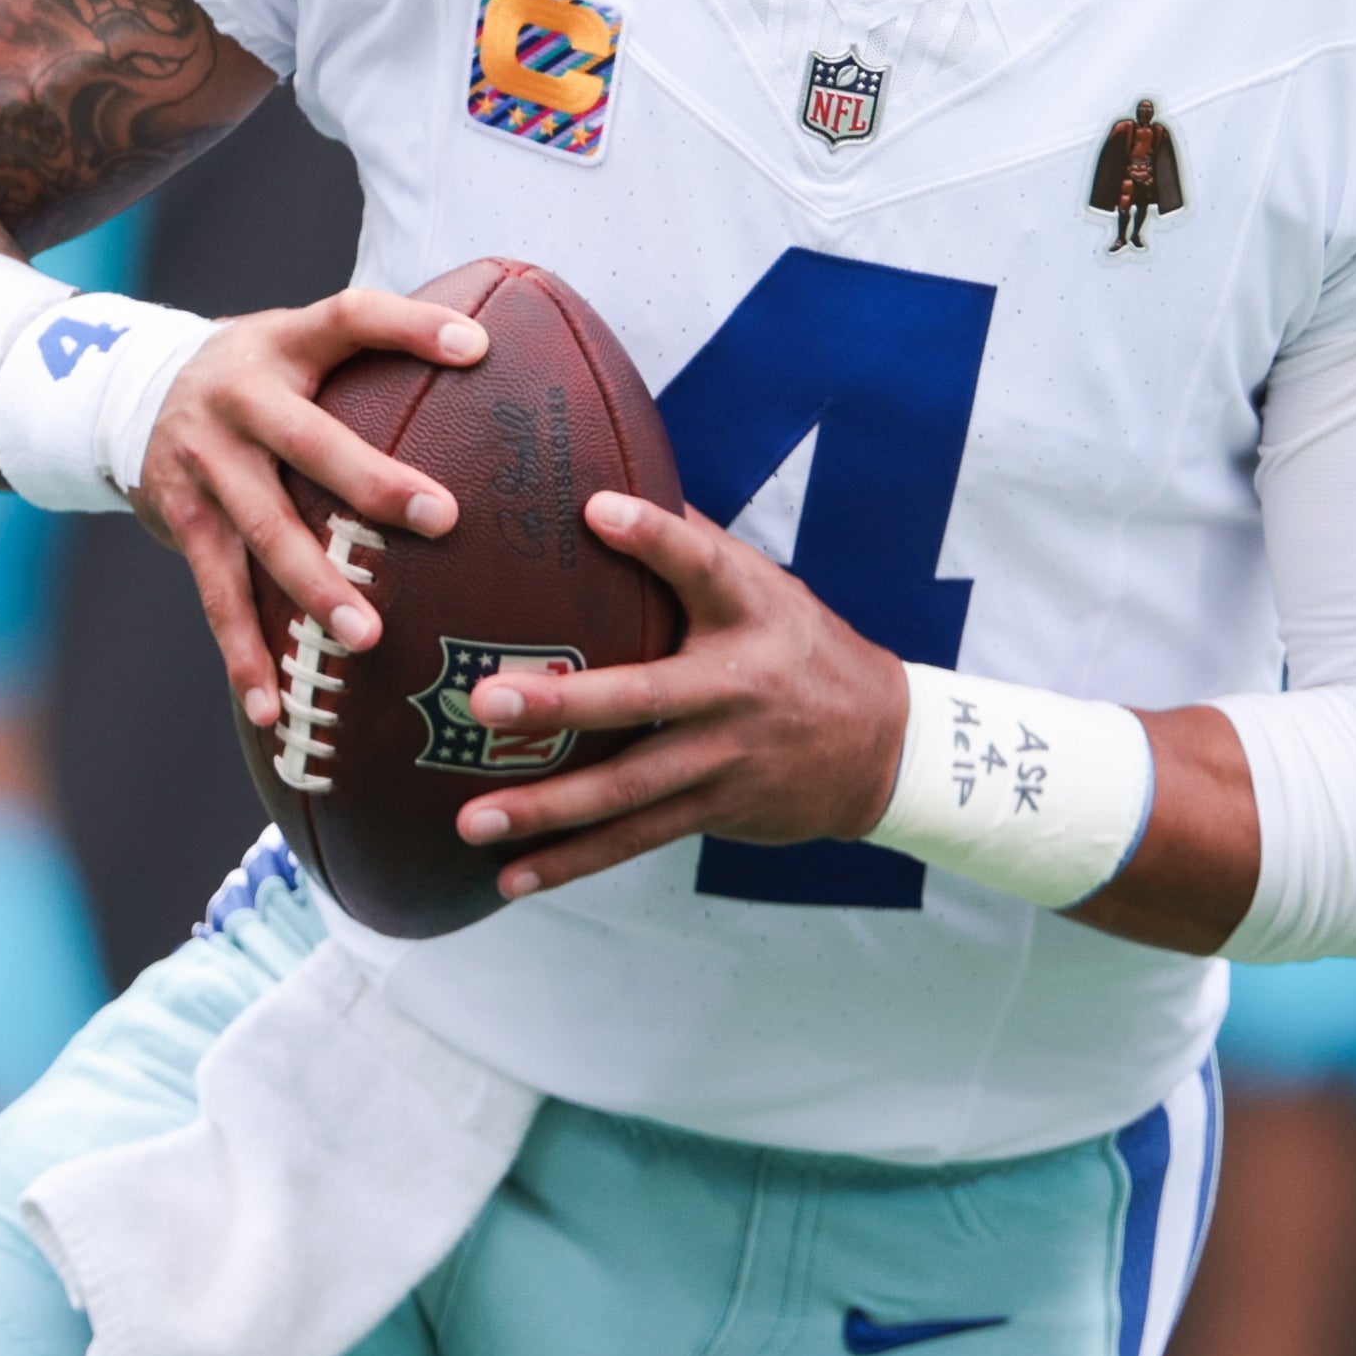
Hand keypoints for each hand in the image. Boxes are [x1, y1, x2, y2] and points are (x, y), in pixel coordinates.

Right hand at [128, 289, 487, 729]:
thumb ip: (379, 351)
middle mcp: (239, 398)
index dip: (410, 327)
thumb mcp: (304, 341)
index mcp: (284, 343)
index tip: (477, 347)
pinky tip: (271, 708)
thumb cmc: (262, 373)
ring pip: (262, 530)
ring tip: (366, 637)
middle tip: (444, 518)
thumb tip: (502, 357)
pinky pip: (217, 592)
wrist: (126, 392)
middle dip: (372, 482)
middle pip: (309, 440)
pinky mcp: (181, 518)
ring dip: (313, 586)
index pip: (351, 317)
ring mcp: (204, 462)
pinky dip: (243, 653)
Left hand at [447, 493, 909, 898]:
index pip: (703, 565)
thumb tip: (608, 480)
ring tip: (471, 817)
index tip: (596, 509)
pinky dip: (574, 860)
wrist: (884, 748)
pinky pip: (637, 838)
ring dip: (549, 807)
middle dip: (564, 701)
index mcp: (750, 613)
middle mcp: (738, 686)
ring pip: (630, 787)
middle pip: (645, 695)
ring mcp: (726, 756)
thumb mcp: (767, 588)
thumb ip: (695, 547)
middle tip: (487, 700)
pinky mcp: (716, 809)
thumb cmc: (802, 649)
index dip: (655, 536)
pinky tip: (513, 875)